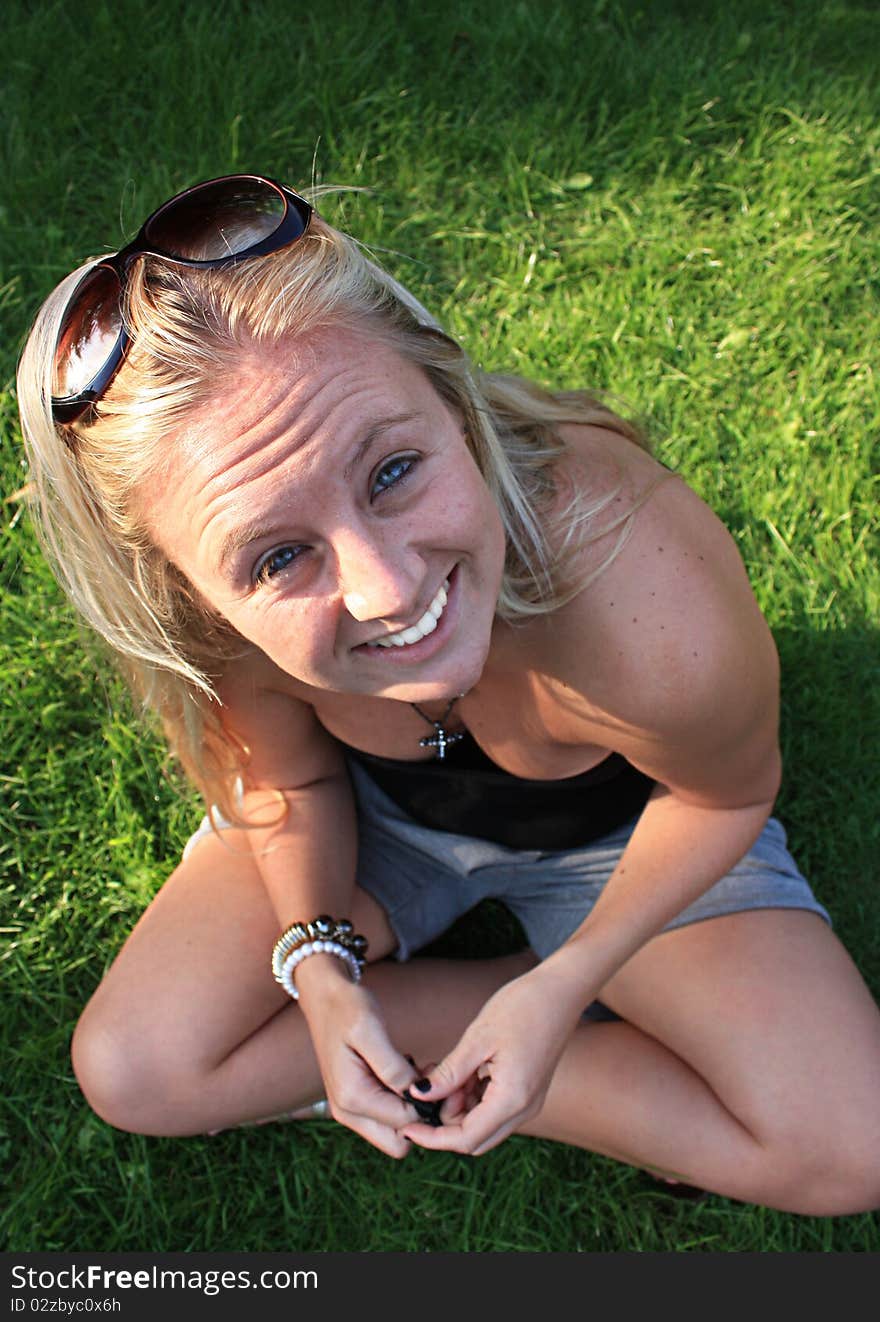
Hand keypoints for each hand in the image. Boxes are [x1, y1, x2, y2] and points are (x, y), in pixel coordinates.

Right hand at [296, 962, 417, 1157]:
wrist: (323, 996)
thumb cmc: (347, 1008)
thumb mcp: (371, 1030)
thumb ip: (393, 1068)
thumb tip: (418, 1096)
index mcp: (352, 1098)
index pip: (406, 1125)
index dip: (431, 1106)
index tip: (441, 1076)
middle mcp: (348, 1113)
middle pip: (399, 1144)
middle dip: (422, 1118)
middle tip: (431, 1079)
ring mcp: (349, 1110)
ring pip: (395, 1134)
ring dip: (413, 1109)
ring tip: (419, 1069)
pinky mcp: (355, 1101)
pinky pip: (387, 1118)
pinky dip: (402, 1101)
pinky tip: (407, 1071)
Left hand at [400, 966, 584, 1155]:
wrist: (561, 991)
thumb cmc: (522, 1007)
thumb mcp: (478, 1039)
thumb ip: (449, 1073)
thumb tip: (419, 1096)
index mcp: (512, 1099)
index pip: (466, 1139)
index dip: (433, 1138)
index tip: (408, 1128)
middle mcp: (524, 1109)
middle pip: (475, 1138)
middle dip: (445, 1121)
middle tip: (428, 1087)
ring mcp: (528, 1101)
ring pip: (483, 1124)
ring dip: (458, 1107)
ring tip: (442, 1072)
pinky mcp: (527, 1090)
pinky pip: (494, 1108)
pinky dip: (472, 1098)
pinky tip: (460, 1071)